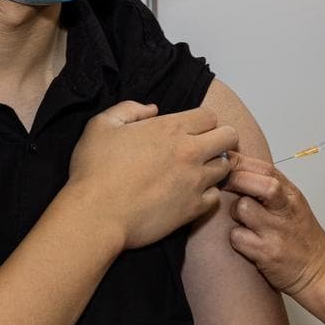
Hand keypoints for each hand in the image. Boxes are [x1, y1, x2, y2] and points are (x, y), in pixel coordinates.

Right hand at [68, 101, 237, 250]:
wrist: (96, 215)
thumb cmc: (94, 170)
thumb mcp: (102, 125)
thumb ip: (129, 110)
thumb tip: (152, 109)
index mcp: (171, 128)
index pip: (211, 115)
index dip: (202, 121)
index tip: (191, 130)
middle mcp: (190, 152)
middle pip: (229, 136)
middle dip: (221, 138)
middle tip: (204, 148)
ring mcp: (195, 181)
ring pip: (226, 167)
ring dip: (215, 166)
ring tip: (196, 172)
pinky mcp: (193, 209)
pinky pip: (216, 197)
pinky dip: (207, 194)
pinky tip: (191, 194)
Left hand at [223, 153, 324, 296]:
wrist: (320, 274)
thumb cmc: (302, 240)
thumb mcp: (293, 207)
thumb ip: (270, 189)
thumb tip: (236, 170)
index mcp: (292, 195)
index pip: (265, 169)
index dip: (240, 162)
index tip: (224, 162)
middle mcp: (286, 210)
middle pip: (258, 183)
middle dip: (234, 180)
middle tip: (222, 185)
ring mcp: (277, 232)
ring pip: (243, 208)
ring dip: (234, 212)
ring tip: (241, 221)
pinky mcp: (267, 253)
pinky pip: (237, 237)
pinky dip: (235, 238)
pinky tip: (244, 242)